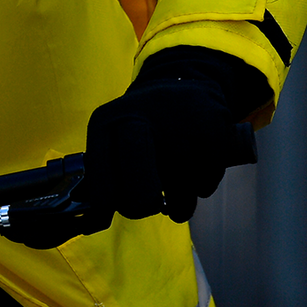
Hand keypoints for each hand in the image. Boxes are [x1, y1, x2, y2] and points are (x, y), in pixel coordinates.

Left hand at [83, 48, 263, 223]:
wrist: (186, 81)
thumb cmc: (142, 122)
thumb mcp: (112, 135)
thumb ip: (101, 176)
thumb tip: (91, 225)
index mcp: (107, 122)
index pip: (100, 186)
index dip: (107, 204)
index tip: (111, 205)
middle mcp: (140, 122)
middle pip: (137, 200)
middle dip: (142, 206)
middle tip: (147, 197)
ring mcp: (179, 130)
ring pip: (178, 201)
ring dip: (179, 200)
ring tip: (174, 173)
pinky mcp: (215, 137)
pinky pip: (204, 189)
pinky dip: (201, 185)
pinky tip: (196, 162)